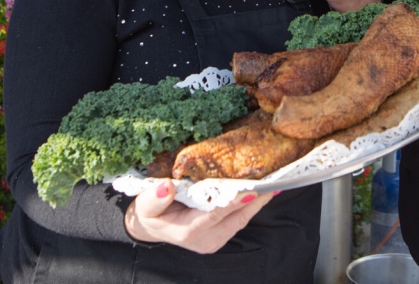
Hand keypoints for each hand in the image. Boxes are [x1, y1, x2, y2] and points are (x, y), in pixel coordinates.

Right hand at [124, 179, 274, 253]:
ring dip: (258, 201)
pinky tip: (263, 189)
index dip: (234, 201)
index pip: (216, 213)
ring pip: (242, 218)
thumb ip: (154, 198)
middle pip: (237, 217)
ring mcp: (216, 239)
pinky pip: (241, 218)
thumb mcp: (145, 205)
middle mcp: (207, 239)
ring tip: (273, 181)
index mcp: (189, 231)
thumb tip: (166, 186)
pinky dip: (252, 203)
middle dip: (255, 199)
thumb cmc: (151, 214)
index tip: (251, 190)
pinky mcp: (222, 234)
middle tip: (273, 180)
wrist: (153, 227)